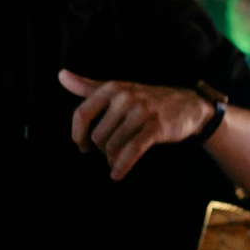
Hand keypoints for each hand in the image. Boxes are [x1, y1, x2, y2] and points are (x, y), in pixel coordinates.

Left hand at [58, 71, 212, 181]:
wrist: (188, 104)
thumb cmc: (147, 99)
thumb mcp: (118, 89)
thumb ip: (88, 86)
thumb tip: (60, 75)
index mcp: (112, 88)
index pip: (82, 113)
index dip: (78, 134)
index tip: (81, 145)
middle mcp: (125, 97)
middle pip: (97, 135)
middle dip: (101, 148)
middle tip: (110, 150)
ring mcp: (141, 112)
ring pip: (113, 145)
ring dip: (112, 158)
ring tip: (117, 158)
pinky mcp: (155, 127)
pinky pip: (131, 150)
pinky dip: (122, 166)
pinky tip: (117, 174)